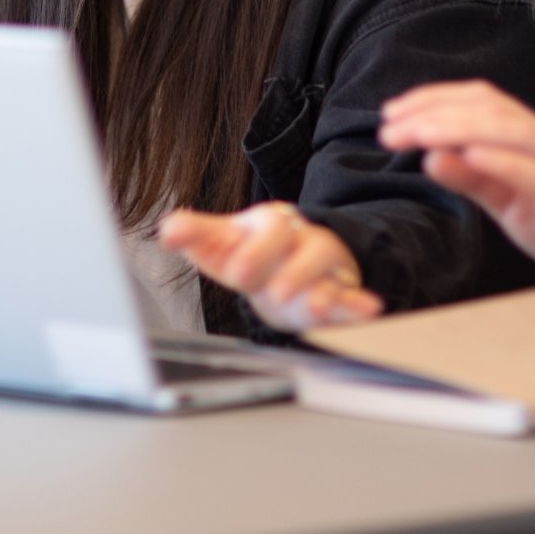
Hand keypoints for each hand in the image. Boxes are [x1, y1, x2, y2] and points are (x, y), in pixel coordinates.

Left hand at [159, 201, 384, 332]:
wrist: (293, 261)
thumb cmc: (255, 250)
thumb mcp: (225, 241)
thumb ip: (196, 234)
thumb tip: (167, 229)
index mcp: (270, 224)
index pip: (266, 227)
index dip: (252, 248)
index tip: (234, 271)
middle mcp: (300, 240)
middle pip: (299, 245)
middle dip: (285, 266)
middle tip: (266, 286)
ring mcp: (323, 265)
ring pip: (326, 271)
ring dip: (319, 288)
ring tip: (314, 305)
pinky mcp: (341, 291)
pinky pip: (353, 295)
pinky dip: (359, 304)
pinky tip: (367, 309)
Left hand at [379, 81, 534, 321]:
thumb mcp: (504, 202)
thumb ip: (470, 179)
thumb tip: (429, 157)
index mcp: (529, 137)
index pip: (478, 100)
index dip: (433, 99)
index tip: (392, 113)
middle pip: (486, 109)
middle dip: (432, 112)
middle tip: (389, 127)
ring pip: (507, 131)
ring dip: (457, 128)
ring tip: (417, 135)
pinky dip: (502, 159)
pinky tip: (470, 155)